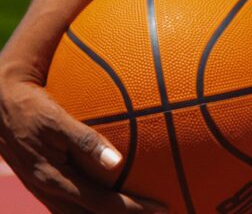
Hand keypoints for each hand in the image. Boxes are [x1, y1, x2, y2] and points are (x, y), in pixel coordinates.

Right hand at [0, 72, 165, 213]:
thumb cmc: (31, 107)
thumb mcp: (56, 120)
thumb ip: (85, 140)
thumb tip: (116, 161)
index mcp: (55, 180)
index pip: (101, 204)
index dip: (132, 209)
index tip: (161, 207)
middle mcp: (50, 191)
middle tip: (158, 213)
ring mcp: (45, 189)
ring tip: (136, 211)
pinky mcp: (43, 182)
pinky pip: (71, 203)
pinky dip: (91, 206)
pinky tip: (106, 195)